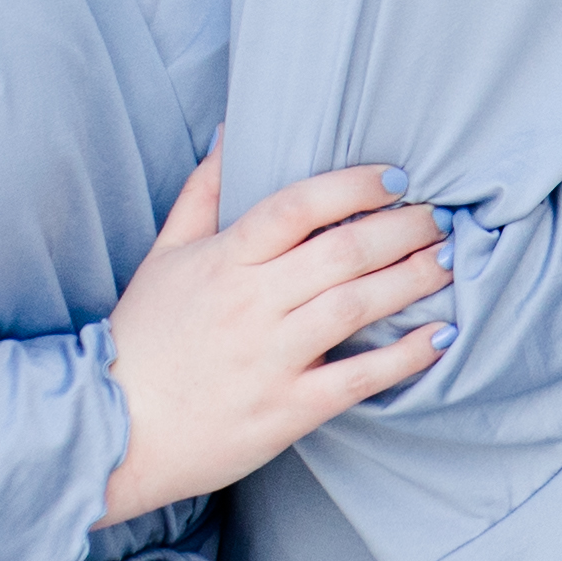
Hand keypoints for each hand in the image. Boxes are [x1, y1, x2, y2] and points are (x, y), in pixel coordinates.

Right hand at [102, 154, 448, 519]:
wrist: (112, 429)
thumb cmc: (143, 338)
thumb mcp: (164, 257)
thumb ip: (202, 193)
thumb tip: (232, 132)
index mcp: (223, 262)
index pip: (296, 207)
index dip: (351, 186)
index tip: (396, 177)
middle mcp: (249, 305)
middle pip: (341, 253)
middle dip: (403, 230)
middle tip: (440, 217)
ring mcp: (269, 358)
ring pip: (356, 307)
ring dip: (413, 280)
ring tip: (450, 261)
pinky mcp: (286, 410)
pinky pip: (357, 379)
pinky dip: (405, 357)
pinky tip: (441, 336)